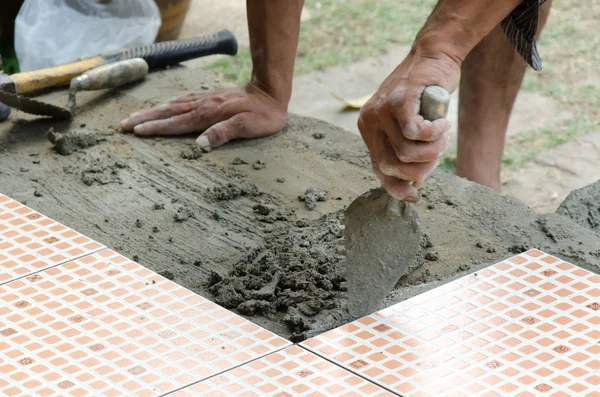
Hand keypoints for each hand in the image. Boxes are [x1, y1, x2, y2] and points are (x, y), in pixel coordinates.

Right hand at [120, 83, 287, 150]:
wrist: (271, 92)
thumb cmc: (262, 115)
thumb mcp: (248, 127)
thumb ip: (223, 134)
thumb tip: (199, 144)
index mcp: (208, 115)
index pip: (177, 123)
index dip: (156, 128)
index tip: (136, 132)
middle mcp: (202, 105)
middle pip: (168, 112)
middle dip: (145, 118)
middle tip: (123, 124)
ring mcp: (205, 99)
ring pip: (172, 105)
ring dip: (152, 111)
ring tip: (134, 116)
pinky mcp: (209, 97)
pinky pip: (182, 100)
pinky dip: (168, 104)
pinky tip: (163, 106)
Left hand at [357, 50, 460, 201]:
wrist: (433, 56)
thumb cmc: (425, 94)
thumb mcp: (409, 125)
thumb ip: (406, 150)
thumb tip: (412, 186)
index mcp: (369, 130)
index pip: (377, 168)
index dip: (396, 187)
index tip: (414, 194)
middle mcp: (369, 120)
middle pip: (391, 166)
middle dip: (420, 168)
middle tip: (437, 152)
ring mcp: (381, 110)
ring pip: (406, 153)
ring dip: (433, 149)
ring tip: (443, 134)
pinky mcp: (399, 100)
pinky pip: (414, 133)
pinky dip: (433, 135)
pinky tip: (442, 125)